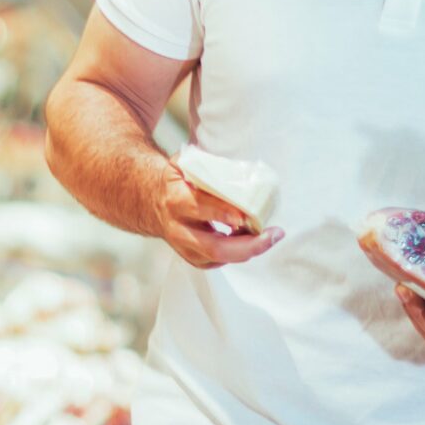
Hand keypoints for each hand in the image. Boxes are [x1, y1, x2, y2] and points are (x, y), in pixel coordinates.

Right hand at [159, 169, 282, 269]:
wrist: (152, 201)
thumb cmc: (177, 180)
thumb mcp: (185, 164)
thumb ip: (207, 165)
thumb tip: (242, 170)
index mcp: (176, 200)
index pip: (200, 208)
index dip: (223, 213)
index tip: (245, 216)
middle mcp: (178, 228)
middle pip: (213, 246)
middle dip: (247, 245)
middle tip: (272, 235)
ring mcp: (184, 247)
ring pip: (218, 258)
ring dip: (247, 250)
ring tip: (270, 236)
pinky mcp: (192, 258)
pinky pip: (219, 260)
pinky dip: (239, 252)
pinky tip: (253, 239)